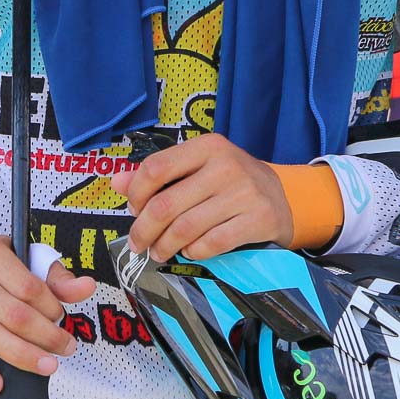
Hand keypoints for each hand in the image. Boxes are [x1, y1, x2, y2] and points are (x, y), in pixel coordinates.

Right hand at [0, 225, 95, 392]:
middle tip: (66, 347)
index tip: (61, 316)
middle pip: (14, 315)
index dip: (51, 307)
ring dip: (24, 356)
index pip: (29, 288)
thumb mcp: (23, 256)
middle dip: (46, 336)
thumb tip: (87, 287)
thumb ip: (55, 276)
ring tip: (49, 366)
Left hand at [108, 133, 292, 262]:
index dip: (136, 194)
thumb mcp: (197, 168)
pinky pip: (212, 243)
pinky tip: (189, 250)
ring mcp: (244, 193)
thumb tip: (116, 183)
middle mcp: (225, 166)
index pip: (156, 168)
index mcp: (206, 147)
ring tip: (158, 252)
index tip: (133, 209)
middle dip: (144, 230)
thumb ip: (157, 175)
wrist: (282, 197)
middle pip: (166, 205)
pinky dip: (194, 251)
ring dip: (165, 246)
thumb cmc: (230, 182)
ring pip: (186, 228)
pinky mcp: (259, 220)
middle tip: (138, 244)